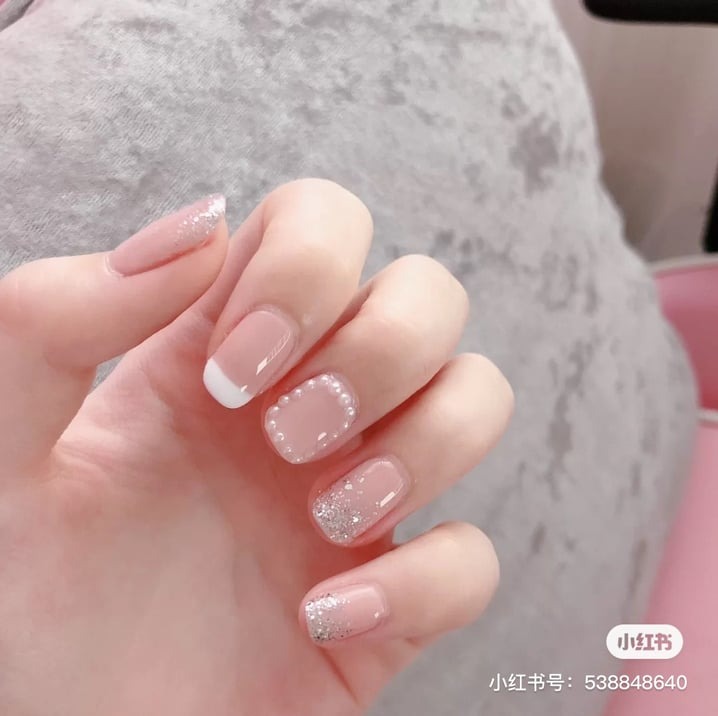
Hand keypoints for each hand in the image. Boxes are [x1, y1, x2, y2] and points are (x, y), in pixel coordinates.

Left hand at [0, 179, 512, 714]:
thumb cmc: (20, 598)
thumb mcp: (0, 444)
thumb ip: (52, 320)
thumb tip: (199, 231)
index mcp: (226, 344)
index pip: (324, 222)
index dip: (305, 268)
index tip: (232, 367)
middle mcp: (310, 400)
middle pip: (430, 295)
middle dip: (381, 349)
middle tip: (285, 432)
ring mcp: (363, 492)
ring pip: (478, 397)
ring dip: (422, 446)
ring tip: (327, 518)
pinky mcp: (396, 595)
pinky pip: (473, 558)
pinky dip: (421, 582)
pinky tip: (325, 617)